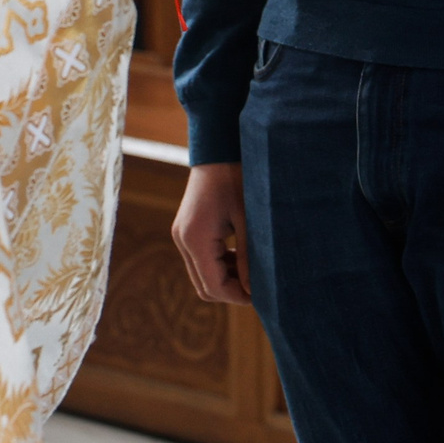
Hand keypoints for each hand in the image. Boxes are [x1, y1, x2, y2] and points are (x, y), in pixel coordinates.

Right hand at [172, 162, 252, 305]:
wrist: (218, 146)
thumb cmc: (238, 177)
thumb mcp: (249, 219)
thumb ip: (249, 257)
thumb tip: (253, 290)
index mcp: (195, 238)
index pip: (213, 286)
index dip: (237, 296)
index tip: (262, 295)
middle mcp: (182, 240)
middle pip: (204, 286)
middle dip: (231, 290)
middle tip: (259, 286)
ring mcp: (181, 234)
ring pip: (202, 275)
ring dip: (226, 278)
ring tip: (253, 270)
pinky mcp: (186, 229)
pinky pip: (201, 259)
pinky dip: (219, 265)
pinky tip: (241, 256)